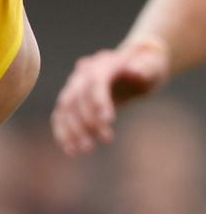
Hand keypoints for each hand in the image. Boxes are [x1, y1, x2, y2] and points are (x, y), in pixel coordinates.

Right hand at [52, 37, 169, 154]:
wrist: (133, 67)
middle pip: (76, 96)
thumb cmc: (147, 67)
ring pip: (64, 109)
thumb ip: (146, 67)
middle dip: (86, 120)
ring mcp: (74, 86)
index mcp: (102, 63)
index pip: (95, 80)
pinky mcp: (71, 100)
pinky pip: (61, 116)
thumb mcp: (152, 66)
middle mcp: (83, 73)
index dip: (98, 100)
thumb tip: (136, 71)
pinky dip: (63, 132)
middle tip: (106, 139)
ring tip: (84, 150)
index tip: (109, 121)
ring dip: (71, 130)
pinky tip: (70, 149)